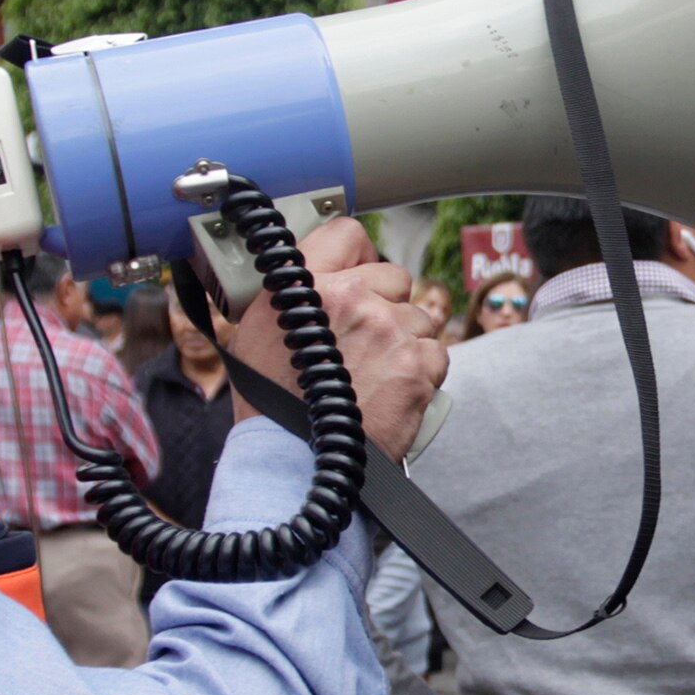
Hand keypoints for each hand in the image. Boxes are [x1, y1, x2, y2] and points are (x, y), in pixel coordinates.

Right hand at [219, 219, 447, 459]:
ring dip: (405, 343)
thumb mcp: (258, 328)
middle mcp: (350, 298)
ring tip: (374, 376)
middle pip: (395, 278)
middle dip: (386, 306)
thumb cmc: (269, 402)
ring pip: (420, 318)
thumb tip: (320, 273)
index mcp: (307, 283)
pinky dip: (421, 373)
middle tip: (364, 344)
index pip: (349, 234)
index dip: (359, 256)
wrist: (291, 460)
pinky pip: (437, 354)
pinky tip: (392, 392)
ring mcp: (388, 331)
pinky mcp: (416, 367)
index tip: (360, 276)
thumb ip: (294, 291)